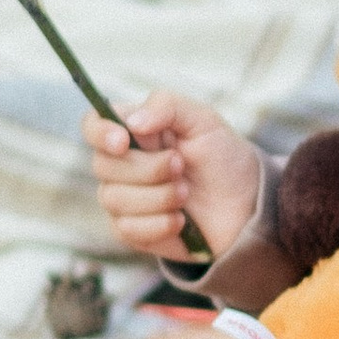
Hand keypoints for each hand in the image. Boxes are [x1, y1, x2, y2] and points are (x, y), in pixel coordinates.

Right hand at [85, 95, 263, 261]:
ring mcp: (123, 198)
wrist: (246, 206)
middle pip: (102, 166)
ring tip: (186, 193)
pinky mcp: (132, 231)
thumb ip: (168, 107)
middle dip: (148, 168)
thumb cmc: (223, 158)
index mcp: (134, 132)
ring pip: (114, 199)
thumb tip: (131, 122)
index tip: (124, 141)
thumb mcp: (204, 121)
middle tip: (181, 166)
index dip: (100, 132)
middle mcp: (121, 164)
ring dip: (158, 197)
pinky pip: (127, 229)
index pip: (93, 125)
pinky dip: (159, 224)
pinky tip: (181, 220)